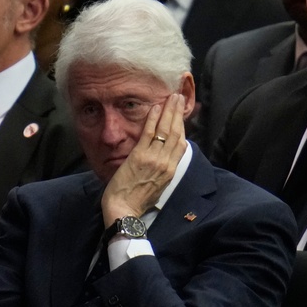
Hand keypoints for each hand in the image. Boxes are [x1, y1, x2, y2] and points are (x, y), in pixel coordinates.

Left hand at [102, 93, 186, 225]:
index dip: (182, 126)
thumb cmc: (137, 201)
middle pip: (176, 133)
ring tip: (172, 97)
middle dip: (178, 113)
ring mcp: (154, 159)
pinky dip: (153, 118)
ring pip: (165, 130)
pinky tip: (155, 107)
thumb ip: (161, 170)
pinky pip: (149, 133)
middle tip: (179, 97)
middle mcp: (166, 163)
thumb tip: (162, 157)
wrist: (124, 210)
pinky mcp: (140, 156)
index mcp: (170, 171)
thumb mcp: (157, 186)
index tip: (182, 114)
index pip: (180, 144)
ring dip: (169, 111)